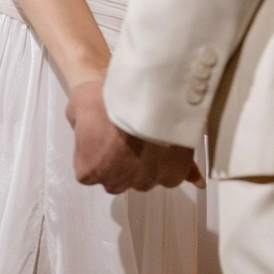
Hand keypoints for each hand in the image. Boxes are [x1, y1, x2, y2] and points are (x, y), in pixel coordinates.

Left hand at [66, 79, 203, 194]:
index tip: (105, 133)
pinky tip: (194, 176)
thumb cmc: (107, 99)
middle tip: (128, 135)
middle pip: (120, 176)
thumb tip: (89, 129)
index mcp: (90, 170)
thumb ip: (80, 126)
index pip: (92, 170)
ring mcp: (146, 179)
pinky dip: (185, 173)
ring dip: (149, 162)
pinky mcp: (173, 174)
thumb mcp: (79, 107)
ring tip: (153, 135)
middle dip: (123, 160)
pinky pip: (177, 175)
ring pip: (147, 176)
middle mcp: (118, 181)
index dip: (99, 150)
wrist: (143, 92)